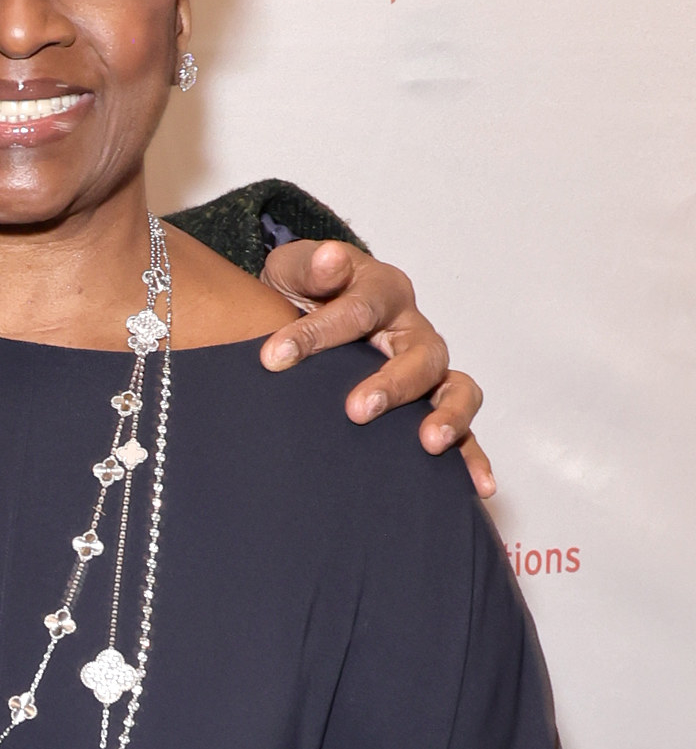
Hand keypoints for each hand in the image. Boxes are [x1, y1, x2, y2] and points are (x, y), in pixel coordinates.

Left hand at [258, 234, 493, 497]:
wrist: (310, 313)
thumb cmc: (305, 293)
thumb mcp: (294, 270)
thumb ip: (308, 264)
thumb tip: (330, 260)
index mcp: (382, 291)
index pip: (359, 309)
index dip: (317, 333)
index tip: (273, 357)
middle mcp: (413, 330)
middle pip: (421, 353)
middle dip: (392, 383)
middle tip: (356, 409)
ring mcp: (428, 370)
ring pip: (455, 389)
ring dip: (448, 416)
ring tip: (428, 443)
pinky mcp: (431, 407)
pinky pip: (465, 433)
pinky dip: (473, 458)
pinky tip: (477, 488)